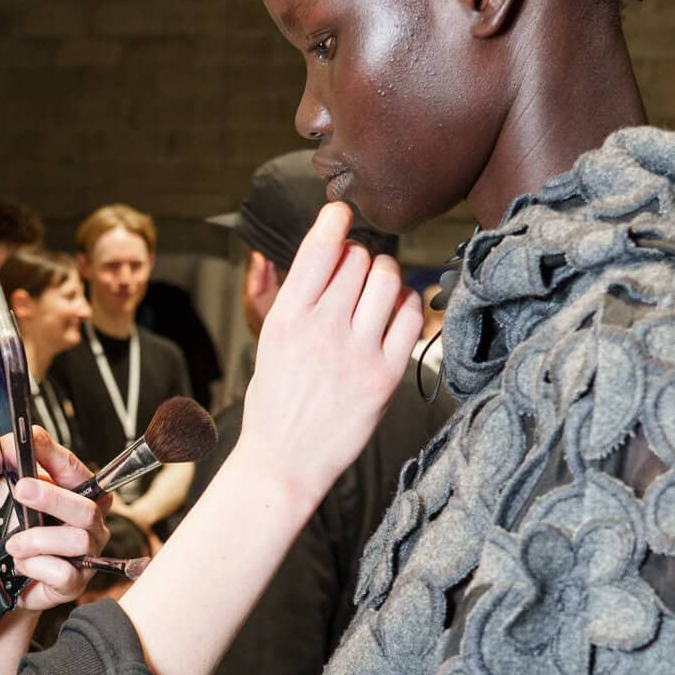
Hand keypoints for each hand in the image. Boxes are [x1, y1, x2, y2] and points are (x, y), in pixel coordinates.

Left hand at [0, 427, 106, 615]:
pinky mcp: (75, 582)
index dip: (49, 455)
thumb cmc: (13, 526)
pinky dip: (36, 566)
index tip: (21, 453)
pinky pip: (63, 573)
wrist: (5, 576)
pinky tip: (23, 564)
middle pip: (86, 506)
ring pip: (76, 540)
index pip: (70, 464)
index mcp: (75, 489)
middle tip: (20, 491)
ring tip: (13, 543)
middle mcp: (88, 519)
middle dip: (51, 497)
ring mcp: (86, 552)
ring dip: (37, 540)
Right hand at [237, 203, 419, 513]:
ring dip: (385, 273)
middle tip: (357, 271)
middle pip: (357, 260)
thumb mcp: (265, 343)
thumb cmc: (275, 401)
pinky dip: (406, 304)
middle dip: (359, 257)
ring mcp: (356, 352)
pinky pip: (409, 317)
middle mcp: (322, 329)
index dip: (334, 221)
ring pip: (387, 279)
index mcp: (287, 318)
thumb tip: (277, 254)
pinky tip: (394, 313)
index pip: (319, 249)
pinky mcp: (385, 375)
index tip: (341, 213)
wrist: (286, 461)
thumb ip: (278, 297)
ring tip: (378, 287)